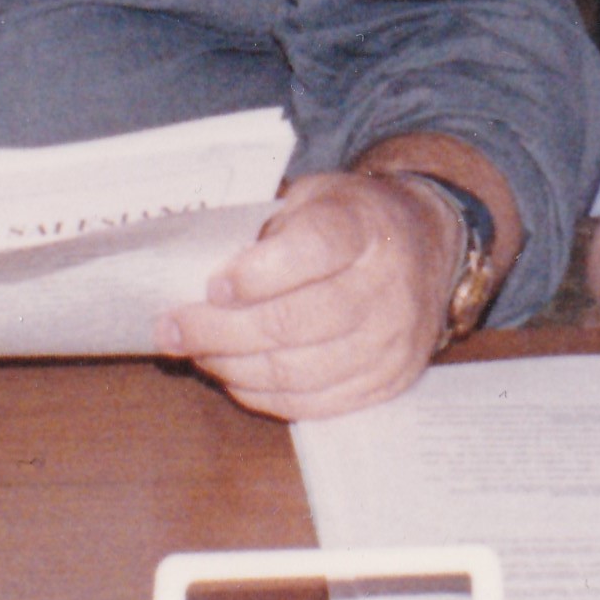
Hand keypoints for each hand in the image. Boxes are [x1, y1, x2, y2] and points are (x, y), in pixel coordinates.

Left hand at [170, 170, 456, 419]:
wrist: (428, 249)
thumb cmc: (353, 221)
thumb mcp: (315, 196)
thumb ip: (268, 229)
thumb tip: (199, 279)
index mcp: (366, 226)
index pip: (313, 250)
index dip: (256, 274)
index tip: (212, 286)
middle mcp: (386, 287)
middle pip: (293, 322)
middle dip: (219, 330)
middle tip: (172, 328)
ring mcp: (390, 341)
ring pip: (296, 370)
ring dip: (231, 366)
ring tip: (195, 352)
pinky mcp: (386, 382)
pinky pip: (313, 402)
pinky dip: (262, 393)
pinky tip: (232, 374)